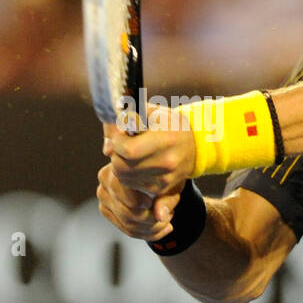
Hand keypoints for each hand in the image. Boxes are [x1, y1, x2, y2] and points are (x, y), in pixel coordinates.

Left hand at [96, 108, 192, 239]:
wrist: (195, 146)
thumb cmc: (169, 125)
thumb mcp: (152, 112)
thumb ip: (126, 122)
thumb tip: (107, 147)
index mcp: (167, 139)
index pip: (128, 150)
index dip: (118, 143)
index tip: (121, 136)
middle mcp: (168, 162)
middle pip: (122, 167)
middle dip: (116, 155)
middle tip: (123, 146)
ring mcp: (165, 179)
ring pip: (124, 178)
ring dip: (120, 166)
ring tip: (130, 154)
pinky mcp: (161, 189)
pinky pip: (132, 186)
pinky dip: (128, 176)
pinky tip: (137, 164)